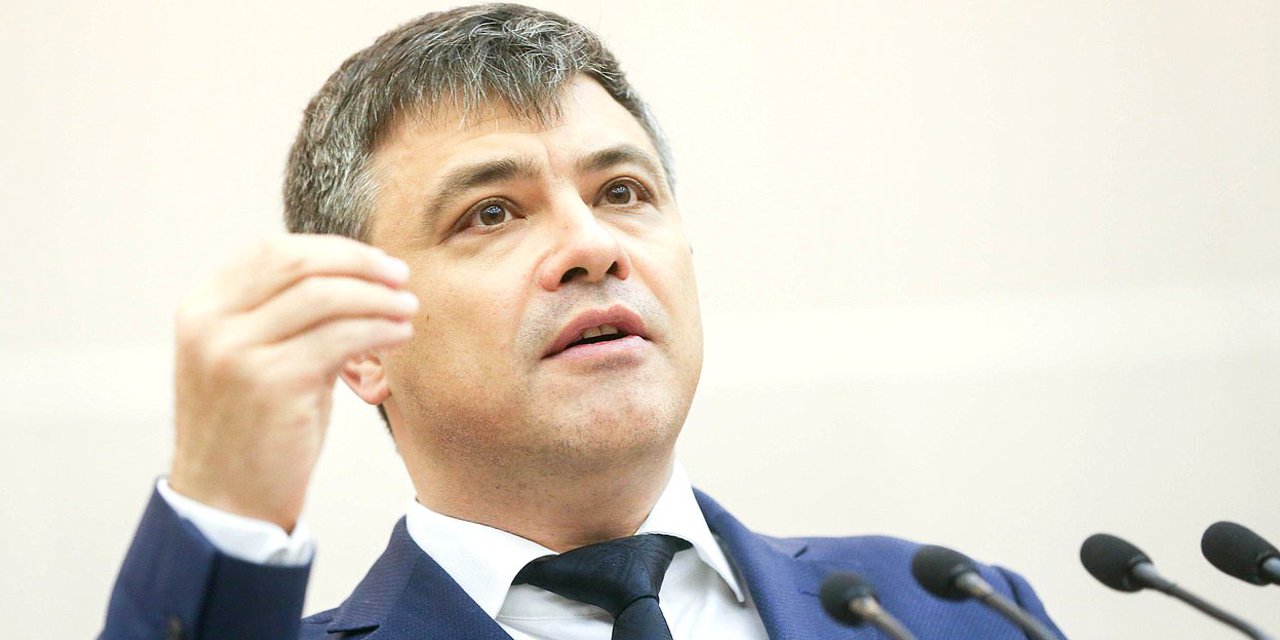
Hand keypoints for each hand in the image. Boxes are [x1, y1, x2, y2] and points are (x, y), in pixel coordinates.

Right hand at [168, 234, 416, 530]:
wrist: (226, 503)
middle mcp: (212, 323)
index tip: (376, 262)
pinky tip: (399, 335)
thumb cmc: (253, 430)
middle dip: (359, 263)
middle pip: (298, 263)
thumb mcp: (256, 359)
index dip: (334, 250)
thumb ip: (287, 316)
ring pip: (324, 295)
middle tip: (401, 276)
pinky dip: (378, 329)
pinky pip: (340, 337)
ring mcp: (236, 351)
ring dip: (377, 297)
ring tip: (407, 307)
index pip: (273, 251)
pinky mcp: (271, 381)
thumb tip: (355, 277)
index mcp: (203, 308)